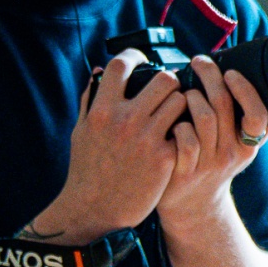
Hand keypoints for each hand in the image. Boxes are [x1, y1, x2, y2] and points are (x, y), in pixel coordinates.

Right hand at [34, 50, 185, 243]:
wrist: (94, 210)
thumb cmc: (87, 169)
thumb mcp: (81, 132)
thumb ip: (91, 100)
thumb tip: (101, 71)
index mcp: (102, 110)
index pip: (122, 66)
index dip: (135, 57)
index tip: (143, 61)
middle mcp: (125, 120)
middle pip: (164, 79)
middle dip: (170, 82)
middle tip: (170, 91)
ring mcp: (147, 139)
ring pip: (181, 102)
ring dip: (182, 104)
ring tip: (178, 112)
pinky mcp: (165, 158)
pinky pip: (186, 130)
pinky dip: (185, 129)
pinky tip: (181, 134)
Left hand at [158, 58, 267, 234]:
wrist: (193, 206)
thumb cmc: (215, 166)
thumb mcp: (241, 151)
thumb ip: (256, 127)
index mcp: (248, 146)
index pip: (257, 115)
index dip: (245, 90)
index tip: (231, 71)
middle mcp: (230, 154)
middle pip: (222, 106)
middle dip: (210, 76)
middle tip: (199, 61)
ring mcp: (207, 163)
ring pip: (201, 117)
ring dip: (189, 96)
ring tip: (183, 88)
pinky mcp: (183, 170)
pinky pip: (183, 137)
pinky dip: (176, 122)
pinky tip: (172, 117)